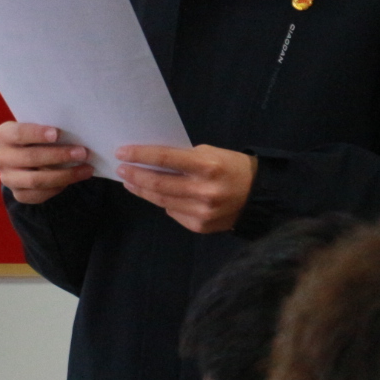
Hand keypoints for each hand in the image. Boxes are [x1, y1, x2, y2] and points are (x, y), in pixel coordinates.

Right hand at [0, 121, 93, 203]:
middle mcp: (0, 157)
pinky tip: (74, 179)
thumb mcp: (38, 129)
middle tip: (82, 152)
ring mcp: (8, 178)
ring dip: (65, 175)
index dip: (37, 133)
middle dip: (59, 155)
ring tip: (86, 169)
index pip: (18, 133)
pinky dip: (58, 187)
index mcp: (3, 135)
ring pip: (36, 180)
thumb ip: (49, 131)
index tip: (58, 133)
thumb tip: (73, 135)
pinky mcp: (18, 194)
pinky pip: (40, 194)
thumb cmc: (39, 137)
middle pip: (30, 158)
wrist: (29, 158)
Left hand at [116, 144, 256, 233]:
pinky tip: (158, 195)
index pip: (165, 159)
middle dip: (135, 176)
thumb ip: (183, 158)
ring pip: (162, 201)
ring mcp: (201, 212)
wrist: (258, 196)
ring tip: (131, 182)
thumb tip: (152, 162)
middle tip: (121, 170)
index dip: (140, 155)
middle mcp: (203, 191)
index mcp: (207, 166)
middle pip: (158, 184)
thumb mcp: (210, 153)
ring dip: (143, 191)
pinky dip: (164, 202)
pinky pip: (173, 213)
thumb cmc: (232, 167)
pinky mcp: (200, 226)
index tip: (122, 152)